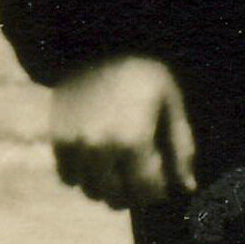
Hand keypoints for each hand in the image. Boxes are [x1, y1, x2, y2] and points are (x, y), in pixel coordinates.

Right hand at [49, 55, 196, 209]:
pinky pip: (69, 178)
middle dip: (134, 194)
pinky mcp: (57, 142)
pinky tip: (99, 159)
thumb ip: (180, 147)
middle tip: (142, 178)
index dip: (157, 191)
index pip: (145, 190)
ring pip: (91, 192)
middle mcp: (99, 149)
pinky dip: (84, 176)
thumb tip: (187, 187)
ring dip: (108, 188)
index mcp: (132, 140)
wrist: (95, 45)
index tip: (162, 181)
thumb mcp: (170, 103)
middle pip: (116, 198)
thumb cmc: (142, 73)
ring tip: (122, 167)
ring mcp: (74, 147)